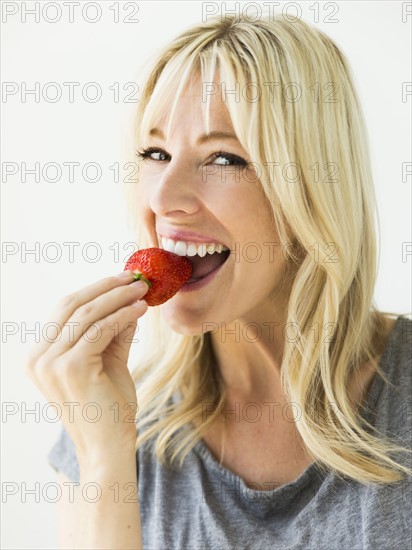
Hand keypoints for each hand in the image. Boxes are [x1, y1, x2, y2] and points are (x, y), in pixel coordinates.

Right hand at [25, 270, 148, 462]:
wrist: (109, 448)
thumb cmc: (108, 407)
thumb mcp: (108, 360)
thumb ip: (113, 331)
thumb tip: (128, 299)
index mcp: (39, 355)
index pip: (64, 309)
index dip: (94, 289)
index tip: (121, 280)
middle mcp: (38, 357)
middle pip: (71, 304)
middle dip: (106, 287)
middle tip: (134, 278)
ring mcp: (51, 363)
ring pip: (88, 313)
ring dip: (119, 297)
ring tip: (143, 290)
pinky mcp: (72, 367)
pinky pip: (102, 329)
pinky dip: (123, 315)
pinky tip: (141, 309)